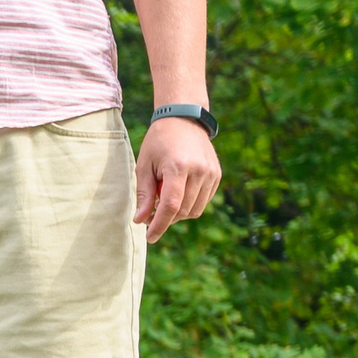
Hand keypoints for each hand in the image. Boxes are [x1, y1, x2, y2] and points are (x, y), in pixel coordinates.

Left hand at [134, 117, 222, 241]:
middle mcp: (199, 171)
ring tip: (163, 199)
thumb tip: (141, 220)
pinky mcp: (216, 175)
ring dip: (177, 213)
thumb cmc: (158, 142)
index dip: (160, 225)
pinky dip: (188, 204)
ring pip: (194, 209)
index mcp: (179, 167)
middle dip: (165, 218)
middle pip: (182, 210)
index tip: (150, 237)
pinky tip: (178, 192)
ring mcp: (211, 173)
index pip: (171, 206)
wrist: (184, 120)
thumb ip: (144, 195)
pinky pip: (203, 201)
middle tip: (150, 212)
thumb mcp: (144, 166)